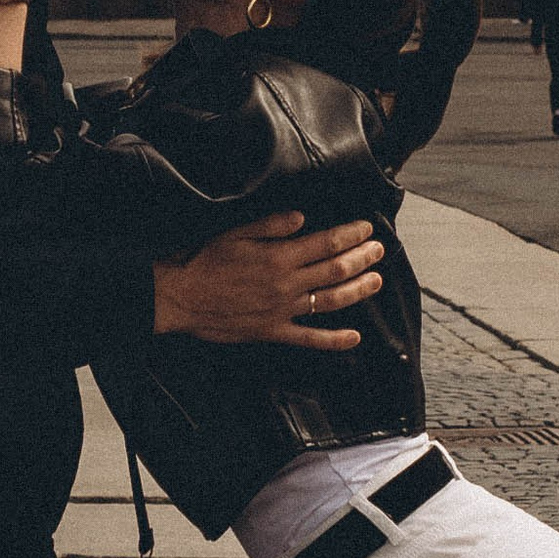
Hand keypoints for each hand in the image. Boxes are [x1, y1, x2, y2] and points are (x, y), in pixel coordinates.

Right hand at [155, 212, 383, 350]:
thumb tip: (302, 218)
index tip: (366, 228)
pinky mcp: (273, 331)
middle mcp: (286, 284)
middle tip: (379, 249)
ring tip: (376, 281)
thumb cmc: (203, 261)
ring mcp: (282, 310)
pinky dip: (334, 340)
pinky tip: (354, 338)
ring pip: (330, 301)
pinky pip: (309, 338)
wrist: (178, 297)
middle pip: (335, 270)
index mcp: (279, 257)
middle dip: (362, 258)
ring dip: (358, 290)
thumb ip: (271, 225)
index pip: (326, 243)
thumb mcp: (235, 232)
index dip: (350, 235)